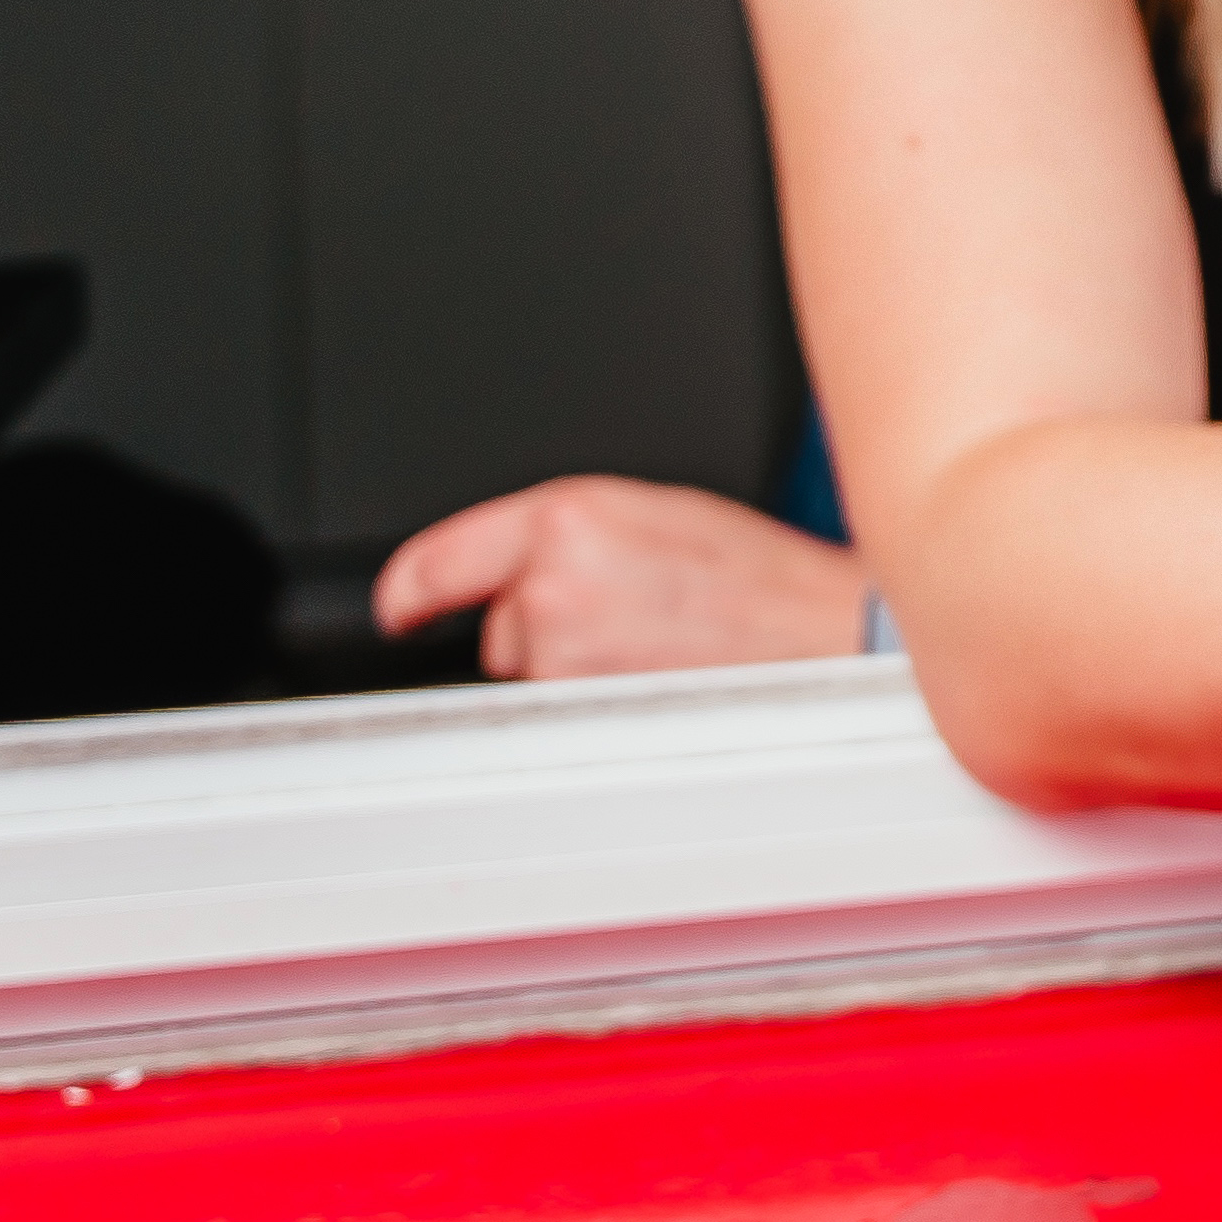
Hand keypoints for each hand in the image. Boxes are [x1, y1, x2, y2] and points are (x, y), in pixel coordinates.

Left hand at [372, 476, 870, 677]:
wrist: (822, 632)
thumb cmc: (760, 575)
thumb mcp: (655, 512)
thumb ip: (569, 531)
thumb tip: (507, 567)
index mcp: (568, 519)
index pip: (441, 559)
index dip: (410, 589)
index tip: (400, 606)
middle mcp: (554, 586)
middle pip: (503, 620)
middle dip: (547, 620)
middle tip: (629, 609)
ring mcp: (567, 655)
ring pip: (535, 669)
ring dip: (578, 662)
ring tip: (656, 639)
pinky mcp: (589, 709)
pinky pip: (567, 707)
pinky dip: (601, 696)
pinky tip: (657, 672)